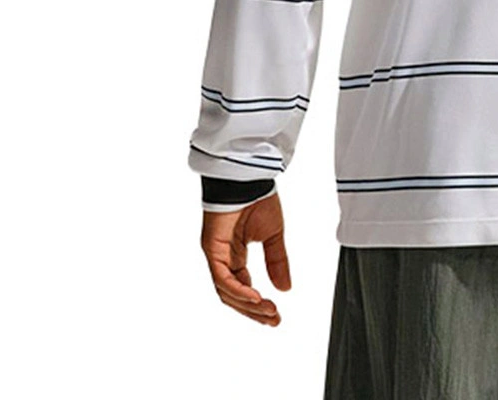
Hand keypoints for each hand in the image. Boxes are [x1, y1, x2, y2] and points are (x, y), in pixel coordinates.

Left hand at [200, 190, 290, 324]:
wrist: (248, 178)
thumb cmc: (258, 199)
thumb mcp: (273, 235)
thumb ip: (277, 261)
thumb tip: (285, 288)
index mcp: (235, 256)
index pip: (243, 289)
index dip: (257, 305)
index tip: (275, 316)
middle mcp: (223, 259)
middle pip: (234, 296)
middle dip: (254, 311)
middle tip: (274, 320)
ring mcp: (216, 255)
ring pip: (226, 292)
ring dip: (248, 305)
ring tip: (268, 311)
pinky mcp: (212, 249)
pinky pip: (222, 278)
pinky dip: (238, 290)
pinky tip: (255, 297)